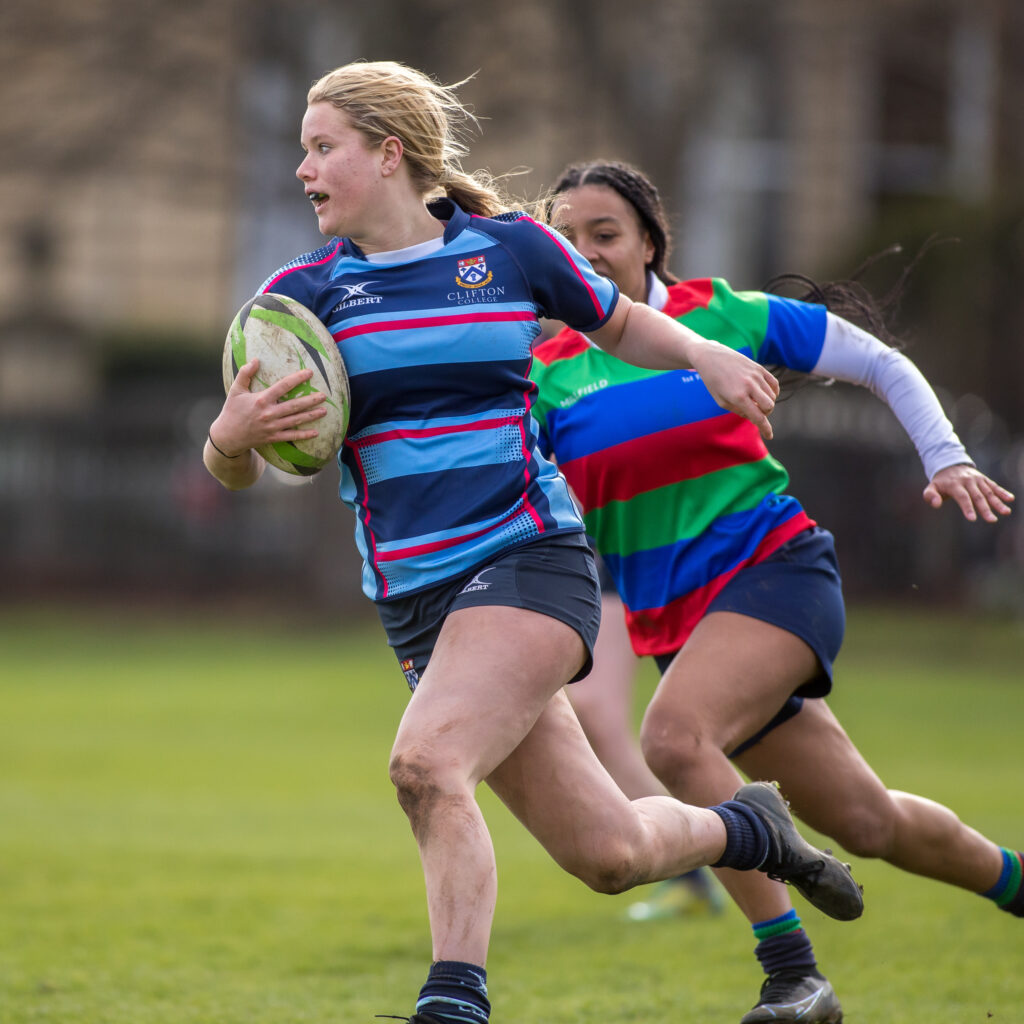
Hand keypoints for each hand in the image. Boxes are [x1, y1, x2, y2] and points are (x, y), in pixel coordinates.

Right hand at [209, 358, 328, 455]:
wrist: (227, 436)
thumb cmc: (232, 411)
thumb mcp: (236, 390)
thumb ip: (245, 374)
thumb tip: (255, 359)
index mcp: (261, 399)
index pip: (283, 386)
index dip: (297, 378)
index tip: (309, 373)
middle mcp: (269, 413)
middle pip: (294, 405)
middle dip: (311, 400)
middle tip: (324, 395)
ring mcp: (272, 427)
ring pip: (296, 420)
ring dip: (311, 416)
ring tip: (324, 410)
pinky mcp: (273, 438)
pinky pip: (291, 436)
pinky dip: (303, 435)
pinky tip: (315, 432)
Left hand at [688, 339, 779, 440]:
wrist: (711, 357)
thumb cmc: (713, 382)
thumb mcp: (721, 401)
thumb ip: (739, 411)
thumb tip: (755, 416)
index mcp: (737, 397)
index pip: (757, 417)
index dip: (765, 429)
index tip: (769, 436)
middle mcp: (749, 385)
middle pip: (769, 407)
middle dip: (765, 413)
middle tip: (756, 412)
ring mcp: (756, 375)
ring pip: (772, 396)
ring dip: (767, 403)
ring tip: (755, 401)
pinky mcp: (759, 368)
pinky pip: (774, 384)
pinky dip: (773, 392)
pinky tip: (764, 394)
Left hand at [923, 464, 1014, 522]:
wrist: (950, 465)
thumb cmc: (940, 482)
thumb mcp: (931, 488)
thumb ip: (930, 496)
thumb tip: (936, 504)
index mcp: (954, 484)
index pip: (963, 497)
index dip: (967, 508)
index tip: (972, 519)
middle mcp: (968, 481)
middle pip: (978, 496)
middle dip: (985, 509)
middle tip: (992, 520)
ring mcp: (977, 480)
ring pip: (988, 492)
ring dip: (998, 502)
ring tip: (1006, 512)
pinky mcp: (984, 479)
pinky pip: (994, 486)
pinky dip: (1002, 492)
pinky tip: (1010, 499)